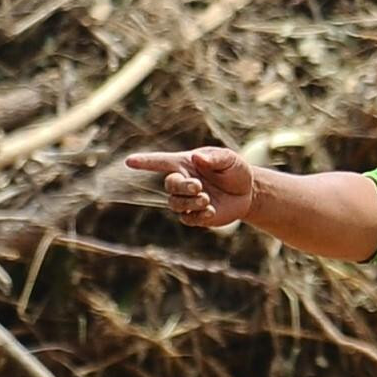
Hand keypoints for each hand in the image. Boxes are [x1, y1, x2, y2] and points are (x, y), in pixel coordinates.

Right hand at [125, 144, 257, 230]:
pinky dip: (197, 216)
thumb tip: (197, 157)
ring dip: (190, 202)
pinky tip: (211, 211)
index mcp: (186, 164)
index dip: (145, 162)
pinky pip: (187, 219)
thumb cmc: (235, 170)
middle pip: (170, 185)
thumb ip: (215, 158)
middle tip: (199, 186)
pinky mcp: (196, 216)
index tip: (129, 162)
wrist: (247, 192)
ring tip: (207, 199)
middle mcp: (183, 181)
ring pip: (175, 204)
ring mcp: (187, 200)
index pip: (161, 162)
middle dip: (182, 187)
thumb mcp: (229, 159)